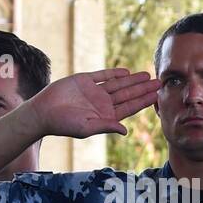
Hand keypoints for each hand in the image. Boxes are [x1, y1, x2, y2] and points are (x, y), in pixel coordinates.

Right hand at [27, 69, 157, 137]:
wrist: (42, 112)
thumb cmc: (63, 124)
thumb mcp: (87, 128)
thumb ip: (106, 126)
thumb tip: (125, 130)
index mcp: (105, 116)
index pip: (129, 108)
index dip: (143, 101)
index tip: (157, 95)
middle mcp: (102, 104)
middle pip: (127, 95)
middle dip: (143, 89)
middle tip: (159, 82)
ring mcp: (94, 92)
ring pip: (118, 85)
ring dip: (132, 80)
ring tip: (147, 75)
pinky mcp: (84, 81)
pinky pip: (102, 76)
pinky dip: (114, 73)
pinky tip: (126, 72)